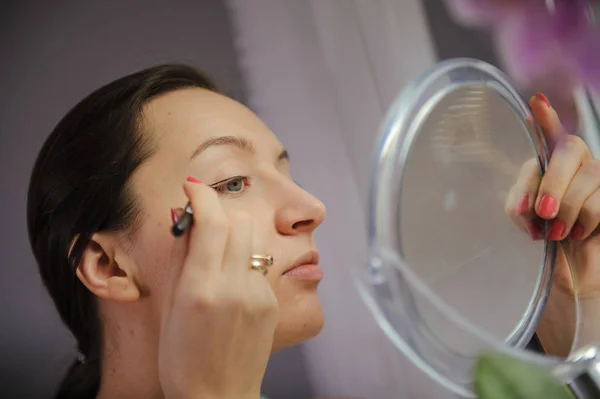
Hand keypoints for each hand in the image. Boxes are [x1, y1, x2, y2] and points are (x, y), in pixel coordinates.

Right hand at [158, 177, 278, 398]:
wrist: (219, 398)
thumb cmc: (182, 359)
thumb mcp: (170, 308)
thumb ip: (181, 259)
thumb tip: (186, 219)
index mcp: (201, 288)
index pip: (211, 221)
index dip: (202, 194)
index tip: (192, 186)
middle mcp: (234, 287)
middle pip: (238, 220)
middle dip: (218, 212)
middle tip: (201, 224)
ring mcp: (257, 295)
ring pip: (252, 238)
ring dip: (233, 233)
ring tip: (217, 252)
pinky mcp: (271, 302)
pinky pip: (259, 264)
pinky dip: (242, 260)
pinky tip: (230, 281)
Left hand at [506, 94, 599, 356]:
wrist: (569, 270)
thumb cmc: (545, 235)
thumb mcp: (522, 215)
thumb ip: (520, 200)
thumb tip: (526, 204)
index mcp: (553, 162)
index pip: (552, 133)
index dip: (546, 117)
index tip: (536, 101)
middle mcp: (581, 163)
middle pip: (569, 149)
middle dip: (552, 183)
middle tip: (542, 213)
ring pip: (585, 180)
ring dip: (565, 211)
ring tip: (556, 232)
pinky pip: (598, 203)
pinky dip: (582, 222)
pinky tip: (577, 233)